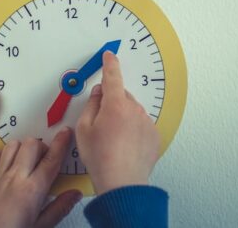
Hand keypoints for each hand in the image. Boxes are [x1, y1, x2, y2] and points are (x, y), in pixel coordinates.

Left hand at [0, 128, 81, 227]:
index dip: (61, 143)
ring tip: (25, 162)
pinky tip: (4, 165)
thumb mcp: (40, 227)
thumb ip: (58, 209)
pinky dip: (0, 154)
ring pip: (13, 145)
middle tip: (44, 160)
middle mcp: (14, 177)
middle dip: (41, 147)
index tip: (66, 132)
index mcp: (32, 190)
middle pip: (32, 144)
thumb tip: (75, 194)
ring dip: (22, 149)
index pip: (51, 159)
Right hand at [75, 51, 160, 194]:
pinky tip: (124, 145)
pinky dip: (133, 130)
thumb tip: (98, 93)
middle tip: (101, 124)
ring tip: (113, 140)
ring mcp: (146, 122)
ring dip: (123, 117)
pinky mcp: (154, 135)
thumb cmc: (101, 158)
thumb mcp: (84, 129)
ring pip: (132, 111)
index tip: (110, 56)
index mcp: (115, 105)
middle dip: (112, 103)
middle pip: (121, 96)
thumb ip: (91, 105)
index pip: (112, 76)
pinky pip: (141, 124)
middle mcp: (134, 110)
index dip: (110, 64)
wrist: (122, 182)